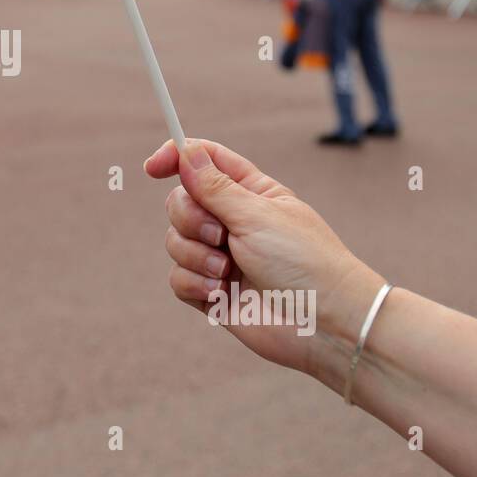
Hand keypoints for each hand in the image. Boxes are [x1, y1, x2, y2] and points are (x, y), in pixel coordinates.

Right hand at [144, 138, 384, 383]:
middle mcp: (233, 221)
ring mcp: (221, 257)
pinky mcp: (211, 292)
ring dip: (196, 255)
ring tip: (227, 271)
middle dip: (190, 218)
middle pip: (180, 201)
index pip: (205, 162)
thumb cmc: (303, 262)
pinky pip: (177, 278)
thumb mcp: (257, 215)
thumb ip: (214, 187)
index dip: (176, 158)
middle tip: (220, 235)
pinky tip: (220, 293)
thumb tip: (187, 153)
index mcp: (250, 193)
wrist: (323, 324)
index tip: (152, 168)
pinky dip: (194, 283)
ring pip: (174, 241)